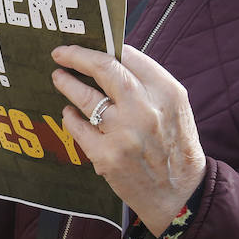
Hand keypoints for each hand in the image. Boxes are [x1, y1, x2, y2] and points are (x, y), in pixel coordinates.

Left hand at [50, 44, 205, 234]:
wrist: (180, 193)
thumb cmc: (174, 145)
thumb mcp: (174, 106)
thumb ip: (148, 83)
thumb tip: (111, 59)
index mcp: (166, 92)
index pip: (128, 57)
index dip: (104, 47)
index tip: (88, 45)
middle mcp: (145, 109)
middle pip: (103, 69)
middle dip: (77, 56)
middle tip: (61, 53)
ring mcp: (124, 133)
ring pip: (85, 97)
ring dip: (67, 84)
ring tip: (59, 77)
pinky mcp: (106, 156)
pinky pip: (78, 127)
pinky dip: (70, 116)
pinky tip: (69, 112)